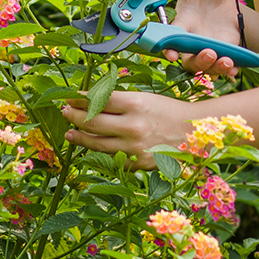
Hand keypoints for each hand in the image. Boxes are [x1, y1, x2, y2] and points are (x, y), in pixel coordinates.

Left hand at [61, 90, 190, 169]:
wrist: (193, 132)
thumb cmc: (168, 111)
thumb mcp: (145, 98)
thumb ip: (119, 102)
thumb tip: (90, 101)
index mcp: (135, 103)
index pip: (98, 99)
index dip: (79, 98)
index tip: (69, 96)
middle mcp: (132, 125)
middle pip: (92, 121)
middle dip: (74, 115)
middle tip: (64, 111)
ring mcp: (134, 147)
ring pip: (97, 143)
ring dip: (80, 136)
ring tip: (70, 131)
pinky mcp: (137, 163)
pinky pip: (112, 157)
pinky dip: (99, 150)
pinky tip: (91, 145)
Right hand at [164, 0, 241, 77]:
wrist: (224, 6)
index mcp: (183, 23)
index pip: (171, 38)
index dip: (169, 47)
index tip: (171, 53)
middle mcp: (193, 40)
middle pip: (189, 60)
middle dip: (198, 60)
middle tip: (209, 53)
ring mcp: (208, 49)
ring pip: (207, 67)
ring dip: (215, 68)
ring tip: (226, 62)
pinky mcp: (224, 53)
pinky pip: (224, 68)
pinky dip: (229, 71)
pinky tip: (235, 69)